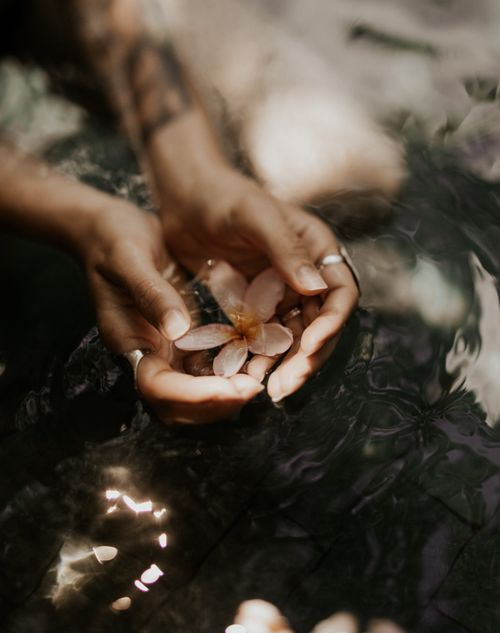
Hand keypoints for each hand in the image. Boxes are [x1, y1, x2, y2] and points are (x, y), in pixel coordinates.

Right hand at [80, 198, 263, 421]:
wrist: (109, 228)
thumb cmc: (113, 239)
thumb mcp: (130, 259)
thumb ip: (153, 295)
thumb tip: (178, 331)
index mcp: (128, 341)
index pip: (157, 387)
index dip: (193, 395)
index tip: (230, 388)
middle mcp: (146, 353)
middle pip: (175, 404)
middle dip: (214, 404)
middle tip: (252, 388)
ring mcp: (164, 350)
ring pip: (193, 394)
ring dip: (224, 395)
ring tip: (258, 380)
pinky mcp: (182, 341)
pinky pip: (205, 370)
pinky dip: (228, 374)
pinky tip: (254, 362)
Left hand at [159, 165, 359, 400]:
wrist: (184, 197)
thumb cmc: (222, 195)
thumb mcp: (254, 216)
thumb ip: (285, 249)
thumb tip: (317, 288)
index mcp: (317, 249)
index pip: (340, 294)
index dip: (331, 324)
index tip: (309, 347)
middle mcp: (307, 273)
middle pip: (320, 325)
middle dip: (307, 357)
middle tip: (284, 386)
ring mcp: (283, 291)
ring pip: (295, 338)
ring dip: (285, 364)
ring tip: (266, 390)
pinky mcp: (259, 304)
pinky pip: (266, 338)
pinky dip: (260, 358)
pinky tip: (246, 375)